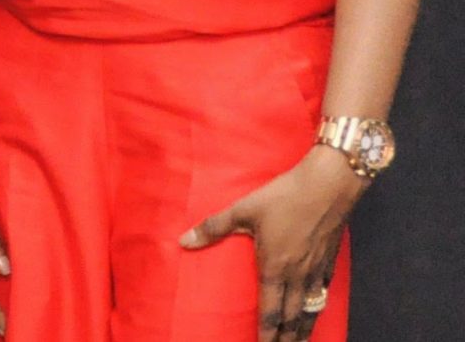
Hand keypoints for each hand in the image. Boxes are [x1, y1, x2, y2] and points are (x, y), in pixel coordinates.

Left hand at [179, 148, 363, 341]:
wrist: (329, 185)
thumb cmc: (284, 196)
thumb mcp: (243, 209)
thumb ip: (213, 227)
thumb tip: (183, 240)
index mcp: (275, 268)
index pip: (270, 312)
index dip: (266, 334)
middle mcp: (297, 275)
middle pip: (291, 317)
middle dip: (286, 339)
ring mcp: (316, 270)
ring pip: (310, 309)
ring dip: (304, 330)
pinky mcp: (329, 261)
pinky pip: (323, 293)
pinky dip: (318, 309)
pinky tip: (315, 311)